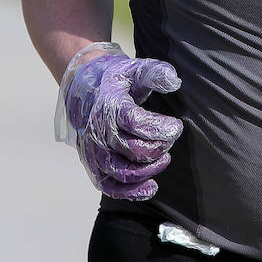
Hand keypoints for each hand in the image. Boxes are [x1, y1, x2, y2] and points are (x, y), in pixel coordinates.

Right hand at [62, 51, 183, 199]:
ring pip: (121, 172)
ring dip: (148, 170)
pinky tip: (152, 188)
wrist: (84, 90)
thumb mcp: (135, 69)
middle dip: (158, 147)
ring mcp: (94, 151)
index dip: (160, 128)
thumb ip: (156, 73)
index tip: (177, 126)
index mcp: (110, 106)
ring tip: (166, 158)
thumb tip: (175, 81)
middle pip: (132, 149)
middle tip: (170, 138)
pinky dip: (130, 192)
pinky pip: (109, 186)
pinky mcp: (94, 165)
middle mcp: (99, 131)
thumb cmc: (117, 80)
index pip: (136, 122)